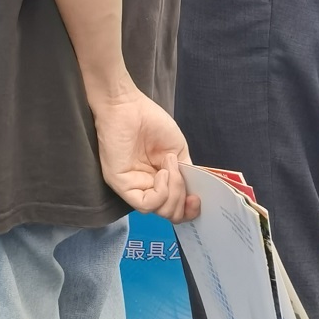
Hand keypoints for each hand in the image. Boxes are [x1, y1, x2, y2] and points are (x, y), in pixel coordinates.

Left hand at [91, 86, 200, 223]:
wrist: (127, 105)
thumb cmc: (150, 121)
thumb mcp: (178, 151)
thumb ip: (186, 174)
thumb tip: (194, 194)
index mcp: (159, 180)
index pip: (174, 208)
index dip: (189, 209)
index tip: (198, 198)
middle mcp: (145, 186)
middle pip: (170, 213)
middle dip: (183, 199)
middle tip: (182, 175)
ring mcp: (132, 186)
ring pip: (160, 210)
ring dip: (174, 191)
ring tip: (170, 165)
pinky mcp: (120, 184)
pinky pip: (146, 204)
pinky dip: (161, 192)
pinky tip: (162, 173)